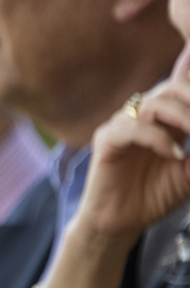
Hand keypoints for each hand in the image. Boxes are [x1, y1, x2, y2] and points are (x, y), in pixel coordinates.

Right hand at [78, 57, 189, 241]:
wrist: (123, 223)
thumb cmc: (155, 196)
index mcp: (169, 121)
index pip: (181, 86)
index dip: (188, 64)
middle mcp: (146, 118)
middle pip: (171, 88)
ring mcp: (124, 126)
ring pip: (153, 104)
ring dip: (182, 115)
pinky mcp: (107, 140)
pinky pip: (132, 128)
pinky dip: (157, 138)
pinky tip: (173, 154)